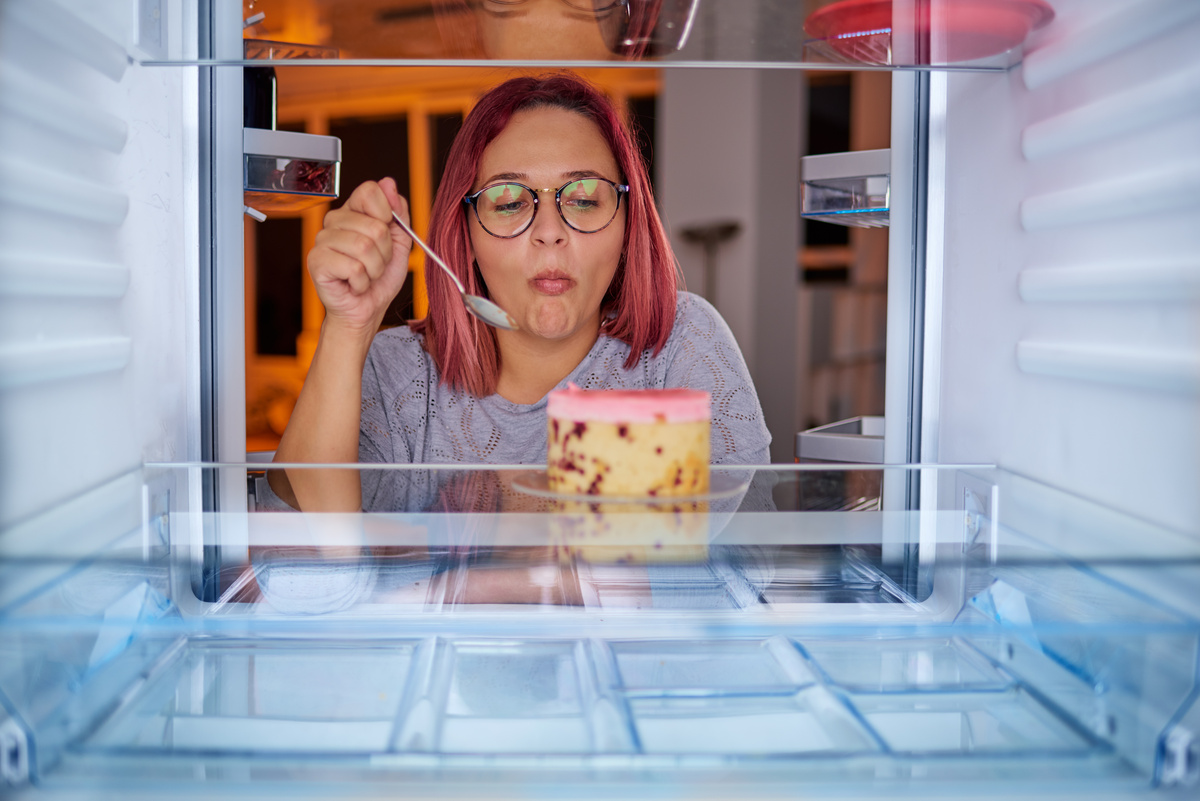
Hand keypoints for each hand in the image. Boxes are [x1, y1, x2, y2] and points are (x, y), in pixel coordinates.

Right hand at [307, 178, 411, 334]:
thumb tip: (388, 182)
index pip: (370, 191)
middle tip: (375, 264)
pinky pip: (353, 267)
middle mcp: (334, 222)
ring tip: (365, 275)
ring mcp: (322, 241)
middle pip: (374, 226)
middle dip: (385, 253)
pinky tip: (353, 283)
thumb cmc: (379, 278)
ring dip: (374, 269)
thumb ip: (399, 213)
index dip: (387, 215)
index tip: (386, 234)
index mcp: (353, 212)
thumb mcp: (400, 242)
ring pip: (365, 247)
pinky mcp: (316, 262)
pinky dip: (362, 282)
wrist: (367, 309)